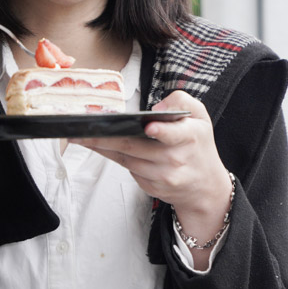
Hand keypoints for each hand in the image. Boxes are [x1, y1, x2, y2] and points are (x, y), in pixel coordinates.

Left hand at [78, 90, 231, 236]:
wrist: (205, 186)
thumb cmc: (198, 145)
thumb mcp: (201, 116)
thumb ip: (182, 101)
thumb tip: (155, 109)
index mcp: (191, 137)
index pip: (175, 135)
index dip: (161, 131)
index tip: (149, 126)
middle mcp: (176, 159)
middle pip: (136, 147)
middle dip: (107, 137)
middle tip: (83, 129)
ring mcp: (163, 176)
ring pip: (126, 159)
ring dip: (102, 148)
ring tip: (81, 136)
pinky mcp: (152, 187)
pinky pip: (128, 170)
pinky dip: (113, 157)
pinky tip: (99, 147)